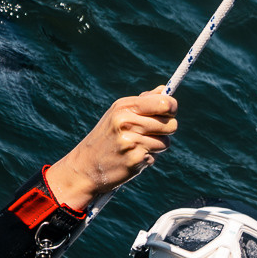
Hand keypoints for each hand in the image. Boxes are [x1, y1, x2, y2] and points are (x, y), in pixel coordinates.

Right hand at [44, 89, 178, 209]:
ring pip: (165, 142)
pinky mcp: (134, 159)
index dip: (171, 107)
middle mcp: (126, 122)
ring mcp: (131, 141)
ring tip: (136, 147)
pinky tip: (130, 158)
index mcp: (124, 107)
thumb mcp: (118, 114)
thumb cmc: (105, 138)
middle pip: (171, 124)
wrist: (84, 167)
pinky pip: (155, 157)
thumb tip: (164, 90)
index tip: (169, 112)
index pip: (164, 102)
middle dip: (166, 130)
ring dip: (156, 146)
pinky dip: (146, 159)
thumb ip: (143, 102)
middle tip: (151, 133)